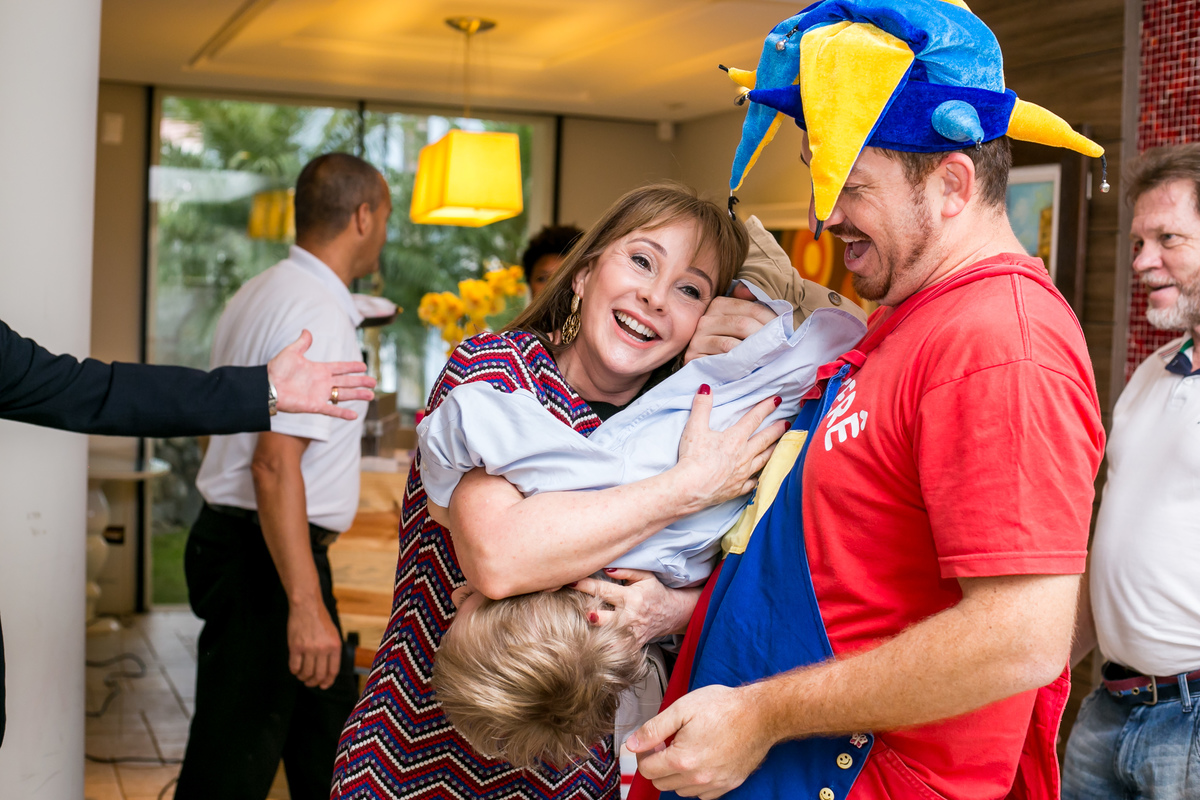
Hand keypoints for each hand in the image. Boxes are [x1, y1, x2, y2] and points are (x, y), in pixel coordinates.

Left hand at [267, 330, 376, 419]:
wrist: (267, 386)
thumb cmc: (277, 369)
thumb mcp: (291, 352)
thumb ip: (302, 343)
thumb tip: (307, 331)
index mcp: (319, 369)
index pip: (340, 367)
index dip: (351, 367)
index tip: (364, 366)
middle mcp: (322, 382)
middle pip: (346, 381)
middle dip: (360, 382)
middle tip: (374, 382)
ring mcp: (320, 395)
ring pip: (343, 395)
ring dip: (357, 395)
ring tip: (371, 396)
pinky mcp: (315, 406)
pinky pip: (332, 409)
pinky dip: (342, 413)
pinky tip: (354, 415)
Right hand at [286, 599, 342, 688]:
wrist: (307, 606)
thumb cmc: (320, 619)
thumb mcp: (333, 634)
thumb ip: (332, 651)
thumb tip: (328, 670)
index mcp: (335, 646)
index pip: (332, 671)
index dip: (327, 681)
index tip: (323, 685)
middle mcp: (323, 649)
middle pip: (319, 675)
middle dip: (314, 682)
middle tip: (310, 682)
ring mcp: (308, 648)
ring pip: (306, 672)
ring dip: (303, 677)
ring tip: (302, 676)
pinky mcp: (295, 647)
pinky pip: (294, 666)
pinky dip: (294, 671)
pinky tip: (295, 669)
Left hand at [574, 568, 699, 646]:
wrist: (672, 614)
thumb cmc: (654, 592)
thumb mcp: (645, 576)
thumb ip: (626, 571)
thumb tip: (605, 569)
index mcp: (630, 597)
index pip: (602, 590)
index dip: (584, 585)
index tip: (569, 581)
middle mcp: (629, 617)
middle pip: (600, 618)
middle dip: (584, 614)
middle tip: (569, 608)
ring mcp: (630, 634)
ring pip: (605, 638)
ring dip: (589, 633)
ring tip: (573, 629)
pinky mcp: (631, 646)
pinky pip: (614, 651)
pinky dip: (602, 650)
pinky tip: (588, 646)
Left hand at [627, 684, 775, 798]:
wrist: (760, 714)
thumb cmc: (724, 707)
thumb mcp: (682, 708)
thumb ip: (653, 728)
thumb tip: (632, 743)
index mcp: (682, 759)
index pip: (647, 769)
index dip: (645, 752)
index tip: (653, 741)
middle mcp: (697, 778)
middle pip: (660, 782)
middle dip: (658, 763)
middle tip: (668, 742)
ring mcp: (714, 785)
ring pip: (680, 789)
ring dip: (676, 773)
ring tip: (686, 748)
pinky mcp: (728, 785)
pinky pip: (701, 793)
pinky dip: (695, 781)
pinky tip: (701, 760)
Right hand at [673, 388, 785, 509]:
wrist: (691, 488)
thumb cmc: (692, 458)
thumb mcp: (695, 427)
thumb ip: (702, 406)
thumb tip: (706, 388)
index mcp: (735, 439)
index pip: (754, 419)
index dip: (766, 407)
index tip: (777, 400)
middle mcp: (744, 455)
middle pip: (765, 440)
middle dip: (777, 430)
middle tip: (787, 424)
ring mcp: (742, 473)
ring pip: (763, 460)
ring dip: (773, 451)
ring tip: (781, 446)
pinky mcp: (737, 489)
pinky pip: (752, 483)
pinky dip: (758, 479)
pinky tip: (759, 478)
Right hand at [682, 293, 776, 364]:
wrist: (703, 368)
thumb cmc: (726, 345)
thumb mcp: (737, 323)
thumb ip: (750, 308)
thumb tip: (755, 293)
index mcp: (719, 304)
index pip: (751, 308)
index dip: (771, 320)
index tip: (786, 331)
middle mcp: (706, 318)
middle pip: (742, 324)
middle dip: (764, 337)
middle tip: (779, 347)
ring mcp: (697, 337)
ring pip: (731, 343)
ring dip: (752, 352)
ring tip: (766, 358)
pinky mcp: (693, 356)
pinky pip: (720, 360)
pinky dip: (738, 363)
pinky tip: (749, 367)